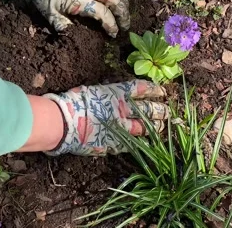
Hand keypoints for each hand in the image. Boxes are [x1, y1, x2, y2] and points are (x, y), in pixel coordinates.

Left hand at [19, 0, 129, 36]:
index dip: (111, 25)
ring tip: (125, 13)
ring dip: (123, 2)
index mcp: (81, 1)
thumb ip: (63, 26)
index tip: (114, 33)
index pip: (103, 14)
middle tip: (125, 25)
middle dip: (123, 14)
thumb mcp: (50, 14)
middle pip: (115, 0)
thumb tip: (72, 37)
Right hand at [43, 80, 168, 155]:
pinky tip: (150, 142)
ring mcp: (121, 127)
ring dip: (157, 126)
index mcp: (116, 93)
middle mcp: (123, 109)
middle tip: (168, 111)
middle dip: (161, 110)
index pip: (141, 89)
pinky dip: (143, 142)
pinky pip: (133, 143)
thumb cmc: (73, 103)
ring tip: (163, 126)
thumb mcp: (92, 91)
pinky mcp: (115, 143)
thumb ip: (106, 94)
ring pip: (145, 127)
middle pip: (149, 109)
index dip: (153, 90)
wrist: (63, 122)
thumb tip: (112, 96)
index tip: (161, 91)